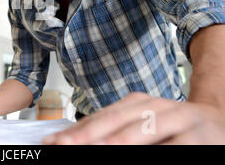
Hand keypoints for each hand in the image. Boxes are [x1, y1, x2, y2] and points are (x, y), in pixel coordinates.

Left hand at [43, 92, 224, 144]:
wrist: (217, 121)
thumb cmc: (171, 125)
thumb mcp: (140, 121)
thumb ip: (111, 129)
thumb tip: (73, 139)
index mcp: (135, 103)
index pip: (99, 118)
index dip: (74, 131)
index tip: (52, 143)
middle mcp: (153, 107)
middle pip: (114, 122)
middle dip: (87, 136)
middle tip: (64, 146)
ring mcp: (175, 119)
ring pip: (141, 132)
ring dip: (116, 142)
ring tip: (94, 148)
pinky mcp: (194, 137)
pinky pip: (169, 148)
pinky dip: (153, 152)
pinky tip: (136, 157)